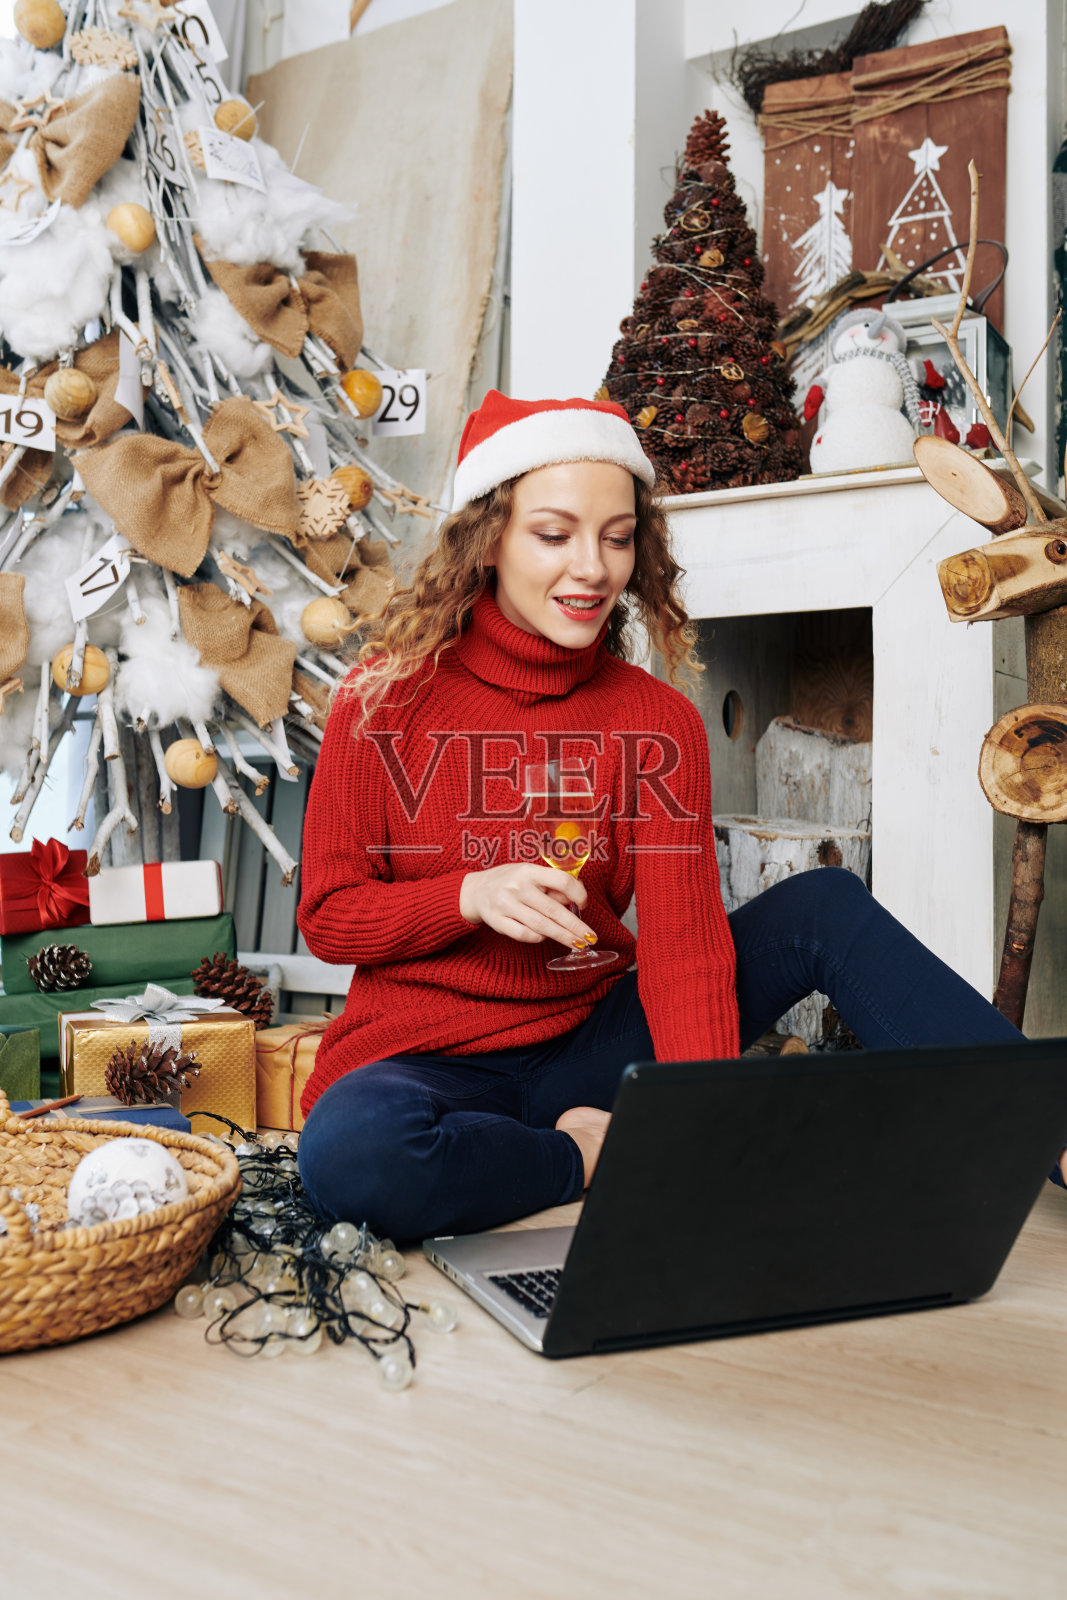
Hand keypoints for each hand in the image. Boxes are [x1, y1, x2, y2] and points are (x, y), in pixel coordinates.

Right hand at [459, 862, 594, 949]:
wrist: (475, 891)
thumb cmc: (510, 882)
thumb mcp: (529, 874)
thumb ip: (551, 885)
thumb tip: (577, 900)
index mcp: (529, 871)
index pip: (562, 881)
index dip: (578, 894)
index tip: (584, 905)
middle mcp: (517, 887)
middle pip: (553, 910)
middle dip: (575, 926)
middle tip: (591, 937)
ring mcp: (505, 905)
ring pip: (541, 925)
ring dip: (562, 936)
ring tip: (578, 944)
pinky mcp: (497, 921)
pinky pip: (523, 934)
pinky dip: (538, 938)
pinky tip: (546, 938)